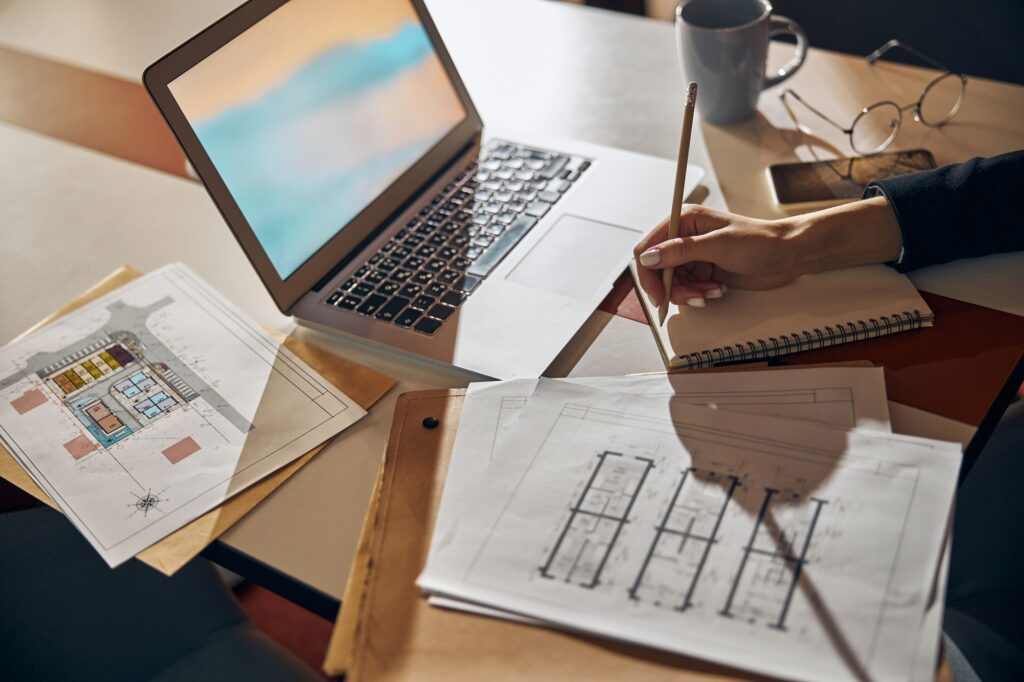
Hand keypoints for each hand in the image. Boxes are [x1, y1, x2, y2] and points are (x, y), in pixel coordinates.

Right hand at [633, 205, 801, 306]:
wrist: (787, 255)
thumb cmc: (760, 242)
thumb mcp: (718, 245)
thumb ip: (681, 251)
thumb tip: (648, 258)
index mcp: (684, 220)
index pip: (648, 247)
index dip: (648, 272)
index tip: (657, 293)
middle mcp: (685, 237)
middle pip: (658, 269)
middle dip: (672, 287)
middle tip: (691, 297)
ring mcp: (693, 255)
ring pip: (672, 283)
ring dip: (688, 293)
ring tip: (711, 292)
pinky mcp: (702, 270)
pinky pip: (686, 288)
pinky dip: (698, 294)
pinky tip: (717, 290)